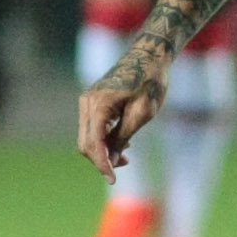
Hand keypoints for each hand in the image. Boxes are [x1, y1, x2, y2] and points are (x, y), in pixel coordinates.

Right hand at [78, 62, 162, 180]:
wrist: (150, 55)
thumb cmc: (150, 82)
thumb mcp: (142, 113)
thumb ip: (123, 137)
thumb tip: (109, 160)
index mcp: (99, 104)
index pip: (93, 143)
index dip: (102, 164)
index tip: (112, 181)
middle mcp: (87, 102)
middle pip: (86, 143)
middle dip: (102, 159)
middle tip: (125, 164)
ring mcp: (88, 101)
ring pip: (87, 136)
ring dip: (103, 150)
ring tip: (126, 154)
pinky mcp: (93, 101)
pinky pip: (92, 127)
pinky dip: (103, 139)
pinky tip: (121, 142)